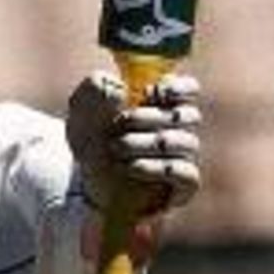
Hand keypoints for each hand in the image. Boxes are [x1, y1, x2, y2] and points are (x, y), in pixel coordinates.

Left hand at [66, 70, 202, 211]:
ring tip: (116, 147)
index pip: (190, 88)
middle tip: (120, 121)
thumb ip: (96, 88)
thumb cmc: (92, 139)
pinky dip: (158, 168)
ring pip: (187, 142)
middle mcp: (178, 129)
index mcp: (163, 104)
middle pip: (190, 115)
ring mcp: (183, 157)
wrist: (87, 182)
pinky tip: (132, 166)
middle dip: (151, 116)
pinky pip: (187, 173)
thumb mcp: (84, 108)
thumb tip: (120, 89)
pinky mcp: (183, 185)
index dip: (177, 88)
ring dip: (148, 143)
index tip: (148, 92)